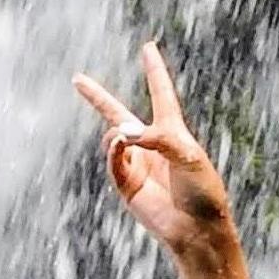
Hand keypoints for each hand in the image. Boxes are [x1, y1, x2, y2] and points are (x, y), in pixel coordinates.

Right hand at [72, 42, 246, 278]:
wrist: (197, 230)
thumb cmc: (202, 191)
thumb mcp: (186, 153)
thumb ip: (156, 137)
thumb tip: (122, 134)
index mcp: (173, 132)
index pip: (161, 94)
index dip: (154, 71)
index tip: (148, 48)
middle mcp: (151, 146)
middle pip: (119, 114)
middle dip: (98, 98)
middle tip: (77, 79)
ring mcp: (137, 165)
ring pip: (113, 137)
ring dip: (117, 132)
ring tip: (126, 136)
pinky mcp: (127, 186)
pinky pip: (113, 160)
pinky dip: (114, 149)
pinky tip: (119, 142)